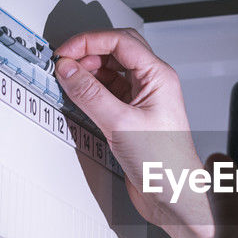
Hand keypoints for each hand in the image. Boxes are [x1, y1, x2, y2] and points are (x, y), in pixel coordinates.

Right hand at [54, 28, 212, 237]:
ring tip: (68, 80)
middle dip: (88, 52)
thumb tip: (68, 69)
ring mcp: (141, 100)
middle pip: (116, 51)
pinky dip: (90, 90)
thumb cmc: (164, 163)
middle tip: (64, 63)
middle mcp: (152, 84)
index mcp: (158, 76)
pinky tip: (78, 97)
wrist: (172, 196)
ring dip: (88, 71)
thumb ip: (90, 94)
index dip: (89, 41)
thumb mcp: (120, 124)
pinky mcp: (131, 117)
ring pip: (110, 71)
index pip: (120, 41)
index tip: (65, 53)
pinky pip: (107, 92)